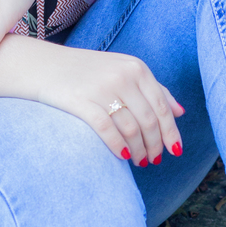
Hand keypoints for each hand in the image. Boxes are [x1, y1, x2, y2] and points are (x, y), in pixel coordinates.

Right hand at [33, 43, 183, 166]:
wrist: (44, 65)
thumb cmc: (88, 72)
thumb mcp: (123, 71)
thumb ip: (154, 88)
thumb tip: (180, 112)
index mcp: (137, 68)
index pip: (161, 107)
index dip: (170, 133)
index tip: (175, 151)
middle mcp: (122, 76)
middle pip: (148, 121)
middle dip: (155, 145)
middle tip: (153, 160)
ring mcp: (101, 89)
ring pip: (130, 129)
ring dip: (138, 150)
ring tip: (139, 161)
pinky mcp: (80, 101)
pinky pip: (107, 130)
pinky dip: (117, 146)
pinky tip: (121, 156)